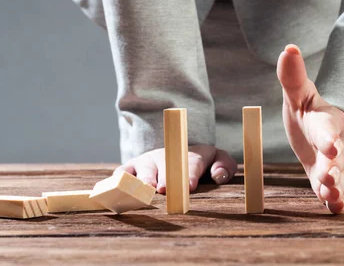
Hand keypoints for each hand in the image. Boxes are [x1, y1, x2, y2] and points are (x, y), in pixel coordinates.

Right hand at [115, 145, 236, 193]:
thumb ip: (224, 166)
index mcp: (191, 153)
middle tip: (165, 189)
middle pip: (165, 163)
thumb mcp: (218, 161)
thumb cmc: (202, 165)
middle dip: (165, 176)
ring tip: (146, 189)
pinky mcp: (131, 167)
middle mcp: (166, 154)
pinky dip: (120, 179)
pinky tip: (119, 188)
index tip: (190, 187)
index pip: (192, 161)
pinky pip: (123, 172)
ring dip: (144, 178)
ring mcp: (147, 160)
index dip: (190, 173)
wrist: (178, 155)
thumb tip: (218, 175)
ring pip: (144, 167)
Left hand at [277, 44, 343, 213]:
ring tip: (329, 194)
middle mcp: (341, 143)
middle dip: (333, 166)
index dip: (328, 136)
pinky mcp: (338, 185)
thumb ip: (292, 77)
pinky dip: (339, 201)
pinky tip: (335, 208)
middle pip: (339, 156)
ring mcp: (342, 166)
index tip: (329, 144)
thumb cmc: (311, 115)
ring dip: (336, 186)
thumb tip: (288, 48)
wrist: (329, 136)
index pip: (328, 127)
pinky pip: (342, 194)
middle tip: (327, 174)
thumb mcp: (299, 96)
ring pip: (342, 177)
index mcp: (328, 120)